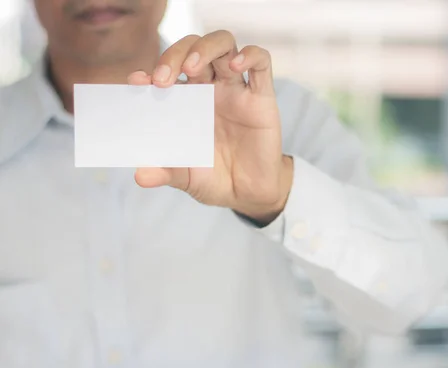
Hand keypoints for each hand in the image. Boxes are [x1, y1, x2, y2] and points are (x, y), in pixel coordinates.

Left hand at [127, 31, 293, 224]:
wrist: (248, 195)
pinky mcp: (262, 97)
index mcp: (187, 101)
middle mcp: (211, 88)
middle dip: (175, 55)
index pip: (168, 70)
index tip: (136, 82)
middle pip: (193, 48)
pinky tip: (236, 65)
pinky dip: (250, 55)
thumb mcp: (186, 177)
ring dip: (205, 48)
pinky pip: (261, 62)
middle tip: (162, 80)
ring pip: (224, 44)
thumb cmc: (215, 179)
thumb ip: (165, 172)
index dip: (151, 69)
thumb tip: (139, 176)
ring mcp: (236, 89)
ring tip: (191, 68)